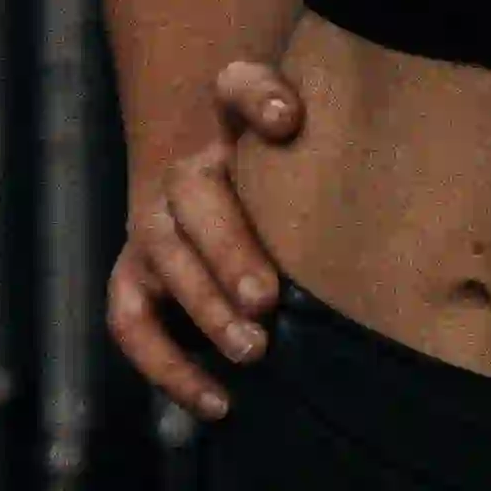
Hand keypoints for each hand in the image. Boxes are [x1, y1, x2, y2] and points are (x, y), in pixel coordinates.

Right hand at [105, 56, 305, 423]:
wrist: (206, 193)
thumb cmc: (279, 181)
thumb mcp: (303, 154)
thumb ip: (328, 148)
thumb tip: (356, 164)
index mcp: (228, 126)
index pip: (238, 87)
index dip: (259, 96)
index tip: (288, 121)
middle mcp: (184, 174)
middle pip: (196, 198)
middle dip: (228, 250)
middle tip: (267, 298)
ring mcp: (152, 228)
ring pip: (165, 260)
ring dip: (204, 308)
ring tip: (252, 350)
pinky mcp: (134, 281)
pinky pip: (134, 325)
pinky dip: (169, 369)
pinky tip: (218, 402)